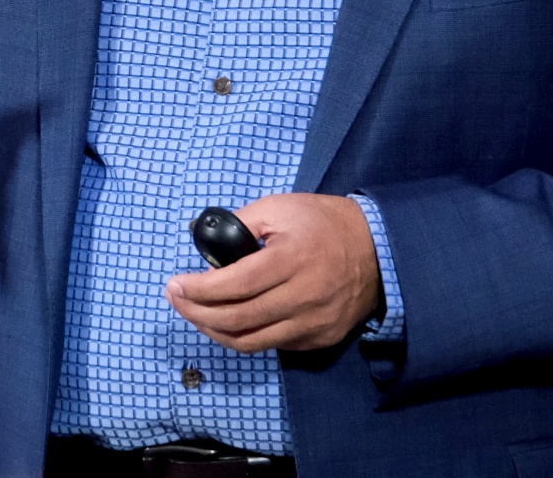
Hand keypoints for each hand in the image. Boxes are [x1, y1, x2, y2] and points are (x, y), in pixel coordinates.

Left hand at [164, 193, 381, 352]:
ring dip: (215, 331)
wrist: (378, 250)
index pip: (234, 285)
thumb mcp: (279, 207)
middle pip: (238, 320)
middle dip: (196, 312)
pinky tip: (229, 321)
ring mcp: (313, 324)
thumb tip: (201, 240)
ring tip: (195, 314)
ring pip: (252, 342)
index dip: (198, 290)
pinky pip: (273, 345)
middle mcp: (303, 297)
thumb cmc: (322, 222)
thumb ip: (239, 224)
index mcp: (291, 259)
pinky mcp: (320, 339)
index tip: (174, 284)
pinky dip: (245, 336)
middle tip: (175, 300)